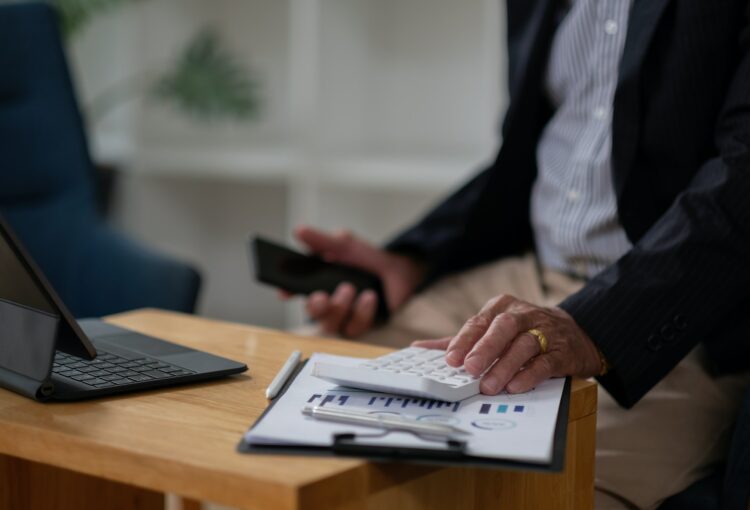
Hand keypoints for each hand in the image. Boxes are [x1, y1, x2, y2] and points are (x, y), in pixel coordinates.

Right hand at [285, 225, 424, 337]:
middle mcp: (328, 302)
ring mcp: (344, 316)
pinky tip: (369, 297)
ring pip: (331, 324)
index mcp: (318, 282)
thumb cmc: (367, 259)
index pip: (296, 291)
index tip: (285, 292)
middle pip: (312, 312)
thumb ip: (322, 241)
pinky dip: (362, 311)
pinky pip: (354, 327)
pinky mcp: (361, 326)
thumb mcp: (344, 244)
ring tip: (350, 288)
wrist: (399, 271)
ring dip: (340, 307)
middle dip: (314, 306)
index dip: (288, 292)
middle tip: (320, 296)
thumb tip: (299, 230)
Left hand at [413, 294, 601, 394]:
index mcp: (502, 307)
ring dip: (505, 365)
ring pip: (524, 344)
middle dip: (485, 348)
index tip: (452, 359)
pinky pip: (545, 362)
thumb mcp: (492, 329)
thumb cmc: (524, 332)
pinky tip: (516, 386)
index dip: (465, 340)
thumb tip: (419, 347)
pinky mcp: (562, 351)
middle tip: (470, 369)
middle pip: (503, 327)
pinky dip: (530, 374)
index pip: (479, 321)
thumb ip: (460, 340)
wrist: (576, 334)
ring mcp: (545, 332)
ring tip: (490, 385)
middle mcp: (523, 315)